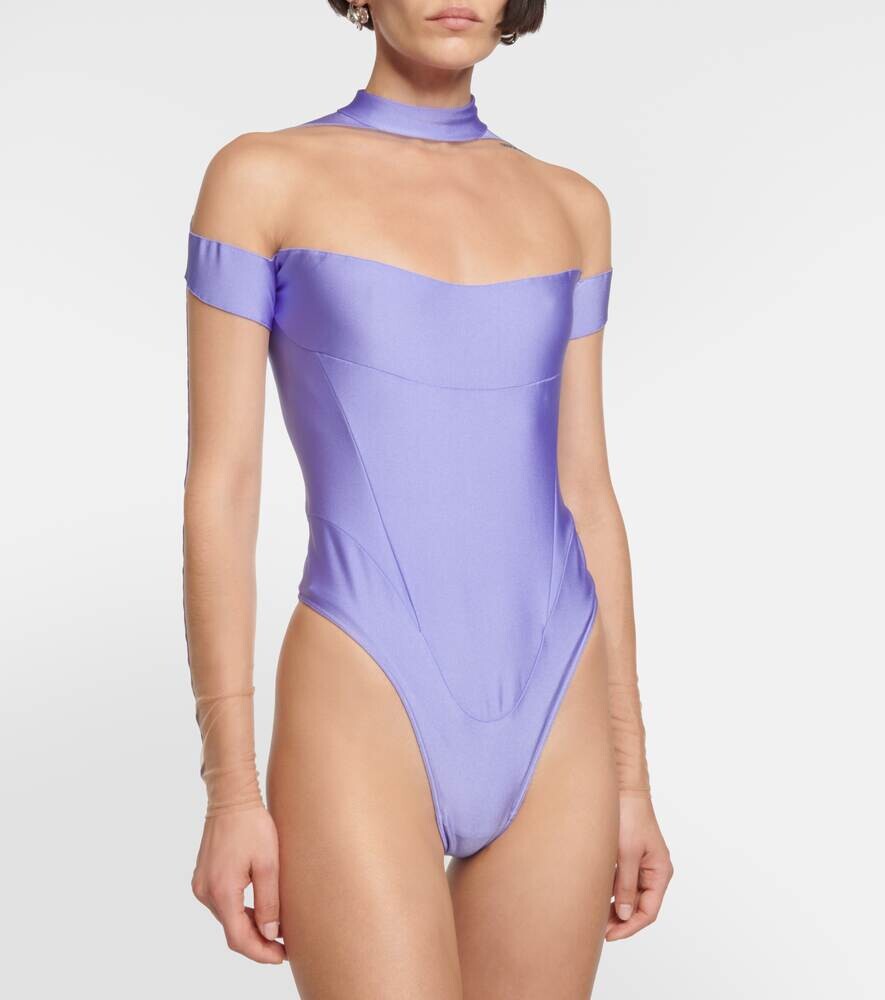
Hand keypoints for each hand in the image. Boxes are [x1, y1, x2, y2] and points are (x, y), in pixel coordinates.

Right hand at [191, 806, 286, 963]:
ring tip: (276, 930)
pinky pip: (222, 905)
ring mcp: (201, 886)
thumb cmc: (253, 825)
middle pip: (231, 931)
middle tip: (283, 947)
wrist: (231, 798)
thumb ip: (269, 902)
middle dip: (257, 942)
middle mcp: (206, 893)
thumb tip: (271, 934)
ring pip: (227, 919)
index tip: (281, 957)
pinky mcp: (203, 878)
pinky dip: (240, 912)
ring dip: (249, 927)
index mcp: (222, 892)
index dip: (261, 953)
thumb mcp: (269, 864)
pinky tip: (259, 911)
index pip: (239, 938)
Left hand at [605, 792, 673, 940]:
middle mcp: (653, 871)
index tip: (610, 935)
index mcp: (660, 872)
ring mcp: (641, 865)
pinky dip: (611, 893)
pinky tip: (596, 897)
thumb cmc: (629, 816)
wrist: (623, 789)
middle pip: (639, 906)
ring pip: (629, 896)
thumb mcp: (626, 853)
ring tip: (594, 917)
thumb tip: (623, 915)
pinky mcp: (628, 858)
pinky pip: (622, 883)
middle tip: (598, 929)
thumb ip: (625, 885)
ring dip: (615, 908)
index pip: (648, 911)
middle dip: (621, 920)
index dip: (630, 926)